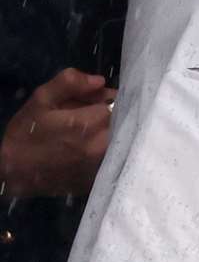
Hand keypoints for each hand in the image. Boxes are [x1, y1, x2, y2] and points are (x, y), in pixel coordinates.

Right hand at [0, 67, 112, 199]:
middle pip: (124, 122)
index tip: (97, 99)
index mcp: (90, 124)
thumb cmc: (26, 134)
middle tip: (91, 115)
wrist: (12, 174)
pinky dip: (107, 151)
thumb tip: (100, 81)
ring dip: (112, 132)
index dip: (108, 98)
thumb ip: (70, 82)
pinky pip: (113, 159)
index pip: (119, 102)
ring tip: (89, 132)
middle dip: (113, 114)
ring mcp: (101, 167)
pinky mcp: (98, 180)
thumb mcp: (41, 99)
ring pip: (121, 140)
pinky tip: (87, 150)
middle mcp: (102, 147)